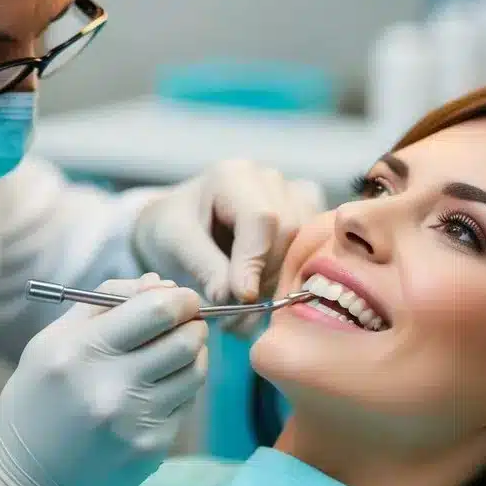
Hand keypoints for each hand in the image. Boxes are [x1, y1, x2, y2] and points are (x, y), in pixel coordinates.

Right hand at [0, 275, 207, 485]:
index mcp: (80, 352)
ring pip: (194, 371)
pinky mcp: (152, 448)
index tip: (182, 298)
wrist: (30, 482)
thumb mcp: (51, 343)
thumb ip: (103, 304)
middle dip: (193, 323)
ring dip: (193, 354)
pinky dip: (180, 388)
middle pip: (185, 339)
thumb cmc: (38, 403)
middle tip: (186, 322)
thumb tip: (160, 283)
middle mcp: (111, 386)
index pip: (155, 310)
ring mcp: (135, 421)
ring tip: (174, 352)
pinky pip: (186, 403)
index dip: (180, 298)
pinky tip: (159, 388)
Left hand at [133, 161, 324, 328]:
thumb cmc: (174, 229)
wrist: (183, 226)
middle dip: (263, 275)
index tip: (242, 297)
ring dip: (276, 279)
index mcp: (233, 176)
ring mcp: (293, 195)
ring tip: (242, 297)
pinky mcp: (307, 217)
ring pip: (304, 245)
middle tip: (235, 310)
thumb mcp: (174, 243)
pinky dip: (287, 275)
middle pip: (287, 232)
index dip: (255, 260)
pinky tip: (260, 284)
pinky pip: (311, 251)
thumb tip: (235, 296)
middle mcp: (270, 179)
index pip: (261, 218)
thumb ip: (204, 265)